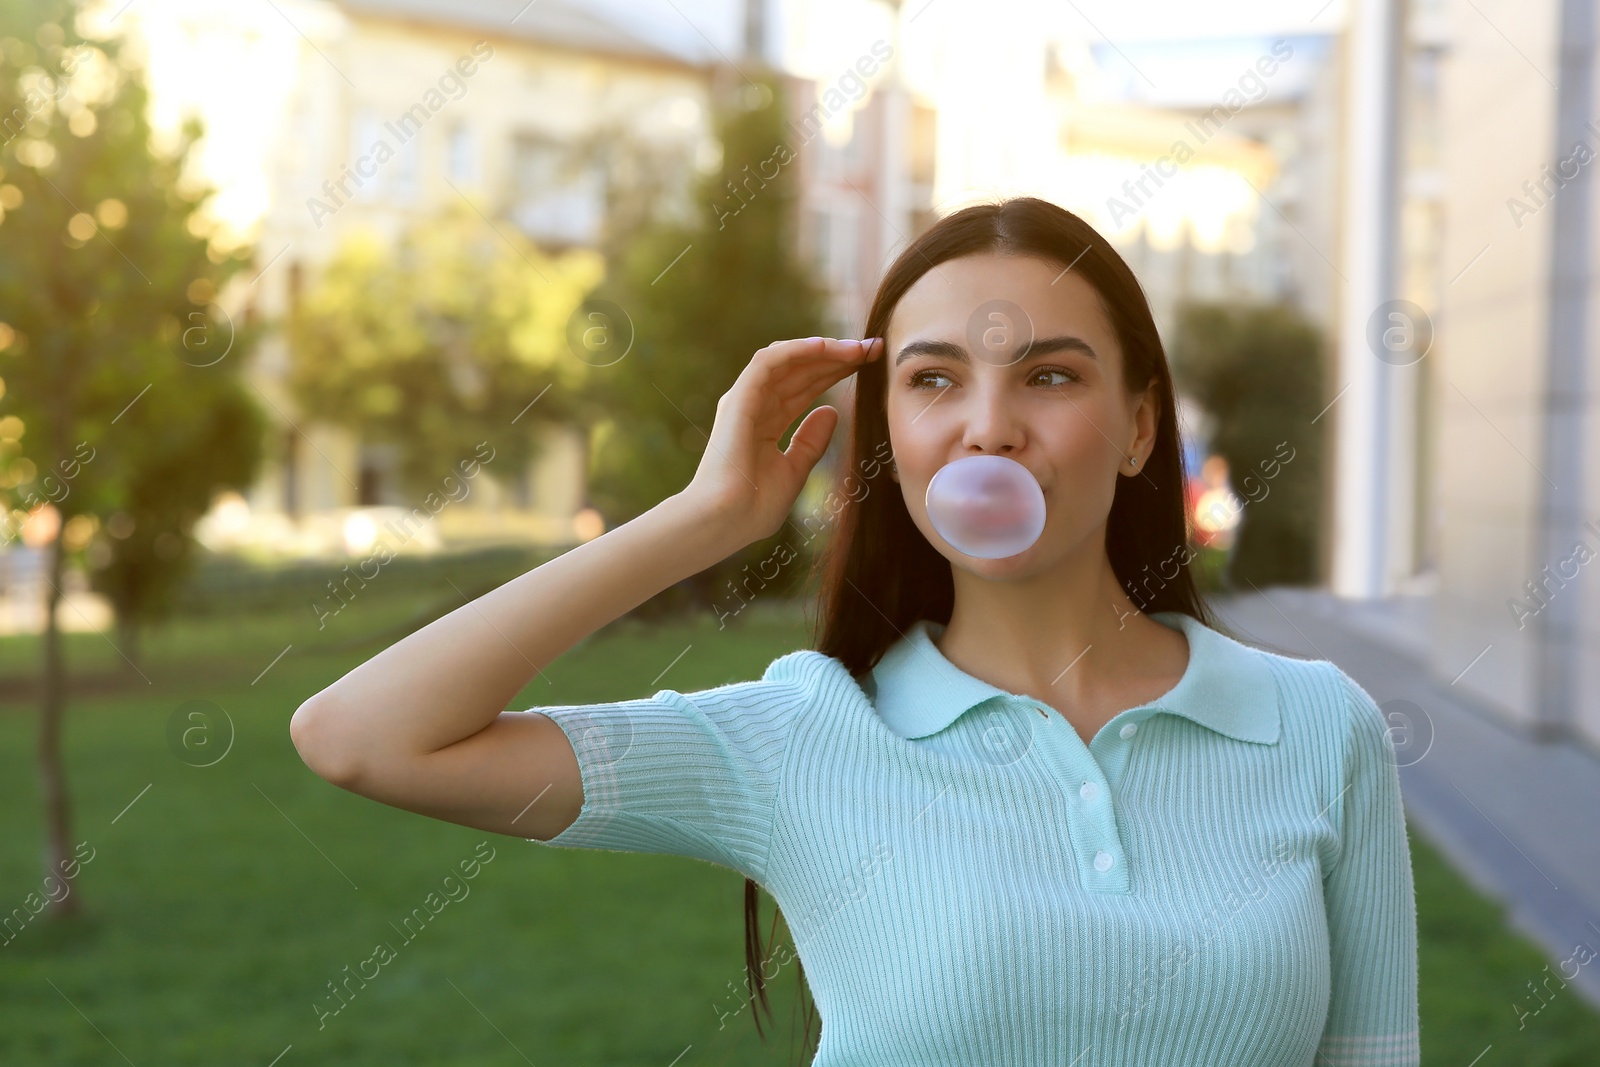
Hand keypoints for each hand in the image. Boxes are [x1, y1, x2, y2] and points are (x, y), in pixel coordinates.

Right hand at [680, 336, 884, 543]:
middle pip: (801, 371)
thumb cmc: (755, 505)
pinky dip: (796, 351)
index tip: (869, 365)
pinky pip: (768, 363)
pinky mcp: (739, 398)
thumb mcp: (795, 471)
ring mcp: (745, 400)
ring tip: (858, 348)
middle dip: (837, 357)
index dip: (835, 373)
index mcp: (766, 423)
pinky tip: (825, 346)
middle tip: (873, 349)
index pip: (805, 388)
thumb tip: (831, 411)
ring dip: (823, 350)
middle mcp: (755, 406)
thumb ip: (811, 442)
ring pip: (787, 360)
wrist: (727, 520)